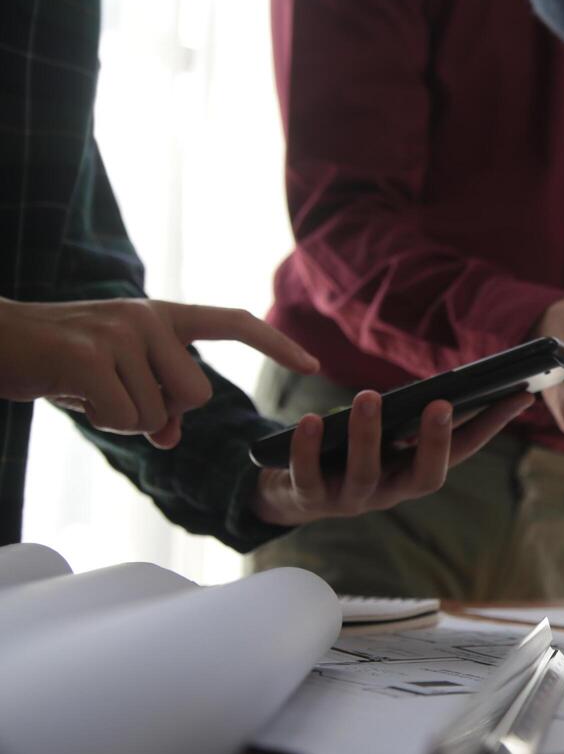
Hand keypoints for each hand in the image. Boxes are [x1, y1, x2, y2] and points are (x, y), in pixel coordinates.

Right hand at [0, 296, 319, 448]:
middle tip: (115, 396)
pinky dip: (103, 421)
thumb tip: (171, 437)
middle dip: (161, 413)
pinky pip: (126, 418)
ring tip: (89, 391)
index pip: (233, 323)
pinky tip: (75, 396)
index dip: (275, 344)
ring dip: (125, 419)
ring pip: (158, 412)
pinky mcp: (90, 356)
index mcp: (162, 317)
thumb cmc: (59, 362)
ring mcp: (120, 333)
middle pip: (196, 394)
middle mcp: (147, 318)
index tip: (314, 364)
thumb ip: (153, 401)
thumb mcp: (115, 378)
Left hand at [252, 390, 532, 525]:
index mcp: (416, 472)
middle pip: (425, 477)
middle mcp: (392, 491)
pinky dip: (307, 448)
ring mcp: (352, 499)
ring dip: (368, 434)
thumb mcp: (384, 438)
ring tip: (369, 396)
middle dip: (435, 442)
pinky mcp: (310, 498)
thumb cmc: (349, 454)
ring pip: (365, 473)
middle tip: (442, 404)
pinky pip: (309, 477)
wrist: (295, 495)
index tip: (521, 394)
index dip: (493, 425)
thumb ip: (411, 419)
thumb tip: (452, 383)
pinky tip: (310, 419)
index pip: (464, 451)